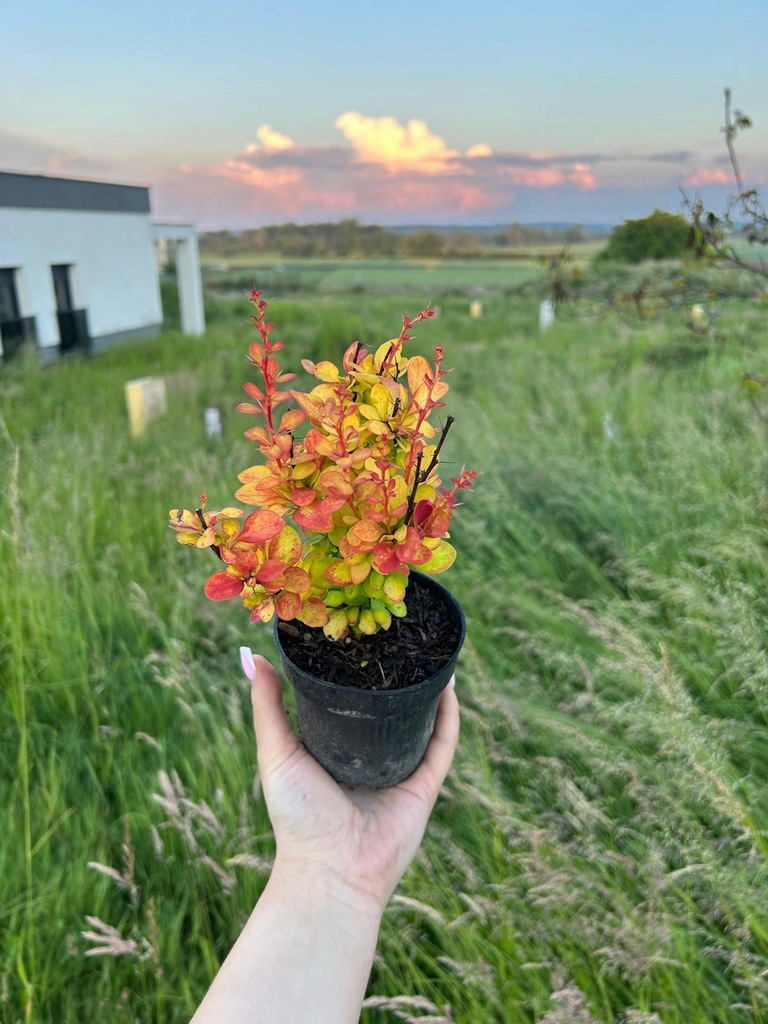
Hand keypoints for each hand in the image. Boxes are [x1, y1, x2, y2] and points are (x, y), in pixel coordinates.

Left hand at [241, 649, 459, 913]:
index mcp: (335, 750)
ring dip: (428, 688)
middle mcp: (369, 758)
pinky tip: (449, 682)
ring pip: (421, 721)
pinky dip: (449, 714)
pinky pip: (442, 743)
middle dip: (396, 675)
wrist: (330, 870)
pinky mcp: (424, 785)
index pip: (349, 701)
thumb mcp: (277, 751)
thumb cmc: (296, 815)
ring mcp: (398, 770)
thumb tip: (251, 656)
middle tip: (400, 635)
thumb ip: (268, 706)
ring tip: (430, 651)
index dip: (355, 670)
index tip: (358, 633)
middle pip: (388, 708)